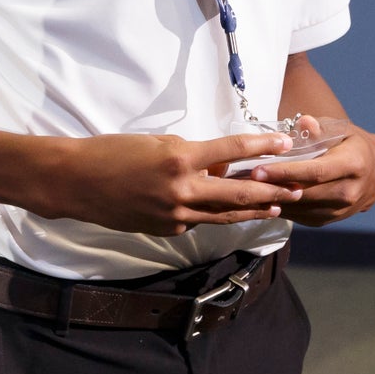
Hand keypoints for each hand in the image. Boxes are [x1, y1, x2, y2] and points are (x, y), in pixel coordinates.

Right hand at [10, 132, 299, 234]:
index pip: (231, 151)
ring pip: (223, 215)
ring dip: (253, 210)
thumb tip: (222, 165)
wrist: (77, 181)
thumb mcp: (159, 143)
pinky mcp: (166, 230)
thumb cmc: (114, 152)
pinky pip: (198, 222)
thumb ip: (194, 156)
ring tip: (278, 207)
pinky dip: (215, 215)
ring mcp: (174, 215)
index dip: (261, 147)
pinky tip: (231, 213)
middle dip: (272, 190)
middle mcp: (181, 190)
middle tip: (298, 187)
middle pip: (238, 192)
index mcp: (179, 158)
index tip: (284, 143)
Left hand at [245, 120, 374, 227]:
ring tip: (245, 190)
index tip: (259, 170)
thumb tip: (303, 122)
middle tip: (242, 181)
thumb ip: (319, 127)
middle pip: (305, 193)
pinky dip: (280, 208)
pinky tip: (261, 197)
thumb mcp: (340, 129)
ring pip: (300, 208)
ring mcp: (340, 210)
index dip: (286, 172)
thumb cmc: (351, 144)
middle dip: (272, 188)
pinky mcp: (329, 220)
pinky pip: (300, 217)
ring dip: (272, 201)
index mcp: (353, 165)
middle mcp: (349, 191)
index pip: (315, 172)